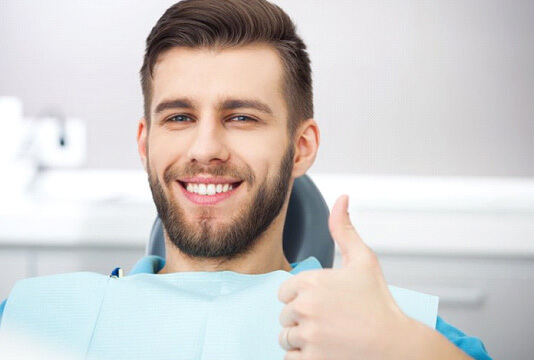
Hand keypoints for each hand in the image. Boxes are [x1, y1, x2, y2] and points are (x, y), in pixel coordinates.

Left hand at [277, 195, 414, 359]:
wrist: (396, 346)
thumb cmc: (379, 302)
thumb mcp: (364, 260)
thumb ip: (344, 229)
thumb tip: (342, 197)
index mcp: (310, 281)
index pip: (284, 292)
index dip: (302, 298)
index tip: (325, 303)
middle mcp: (304, 307)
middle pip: (285, 315)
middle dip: (302, 319)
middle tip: (331, 321)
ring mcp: (307, 336)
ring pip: (286, 338)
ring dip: (302, 339)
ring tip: (329, 336)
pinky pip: (289, 359)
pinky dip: (303, 357)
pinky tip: (325, 351)